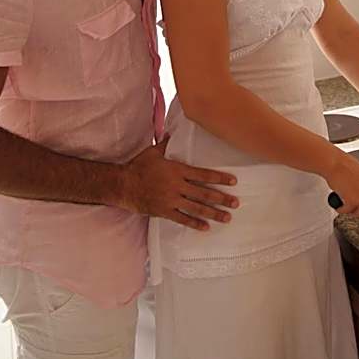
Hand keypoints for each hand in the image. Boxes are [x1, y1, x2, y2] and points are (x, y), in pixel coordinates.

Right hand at [119, 137, 238, 230]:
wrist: (123, 185)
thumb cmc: (139, 166)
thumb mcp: (153, 151)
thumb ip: (167, 143)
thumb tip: (174, 131)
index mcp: (177, 170)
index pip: (203, 175)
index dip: (219, 178)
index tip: (233, 182)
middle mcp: (176, 186)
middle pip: (203, 193)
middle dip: (221, 198)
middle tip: (236, 203)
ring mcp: (171, 200)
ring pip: (196, 208)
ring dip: (213, 213)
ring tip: (227, 218)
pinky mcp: (164, 211)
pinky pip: (182, 219)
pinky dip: (195, 223)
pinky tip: (206, 227)